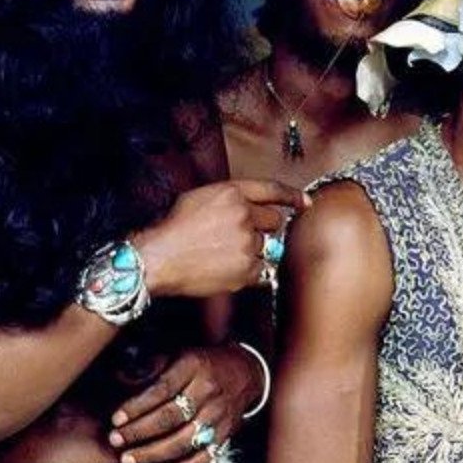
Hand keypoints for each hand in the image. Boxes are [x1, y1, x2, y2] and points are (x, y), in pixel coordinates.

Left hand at [109, 345, 260, 462]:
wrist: (247, 372)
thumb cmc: (204, 364)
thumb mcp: (180, 354)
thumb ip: (152, 366)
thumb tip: (118, 379)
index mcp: (195, 367)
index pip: (162, 389)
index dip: (137, 406)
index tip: (115, 419)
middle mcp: (209, 392)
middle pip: (171, 417)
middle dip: (139, 432)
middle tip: (115, 440)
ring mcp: (219, 417)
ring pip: (184, 441)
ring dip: (153, 454)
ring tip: (127, 460)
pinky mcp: (226, 436)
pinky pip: (204, 459)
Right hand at [132, 179, 306, 298]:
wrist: (157, 258)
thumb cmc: (173, 229)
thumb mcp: (199, 198)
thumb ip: (230, 198)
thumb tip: (253, 206)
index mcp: (231, 193)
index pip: (273, 190)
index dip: (293, 196)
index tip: (306, 203)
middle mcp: (243, 215)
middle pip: (274, 221)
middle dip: (261, 228)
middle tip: (235, 236)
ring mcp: (247, 243)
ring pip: (266, 246)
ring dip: (251, 250)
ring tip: (221, 253)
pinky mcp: (247, 268)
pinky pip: (261, 270)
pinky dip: (247, 271)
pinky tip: (224, 268)